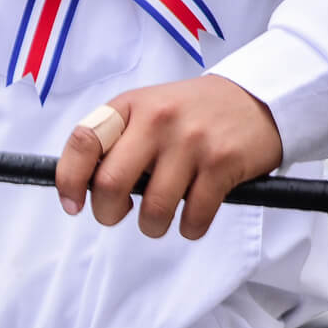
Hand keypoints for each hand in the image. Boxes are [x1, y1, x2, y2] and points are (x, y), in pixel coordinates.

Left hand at [56, 74, 282, 238]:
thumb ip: (114, 141)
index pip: (84, 142)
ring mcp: (191, 141)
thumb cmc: (191, 114)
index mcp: (130, 106)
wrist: (258, 99)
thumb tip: (80, 189)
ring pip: (153, 210)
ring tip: (159, 217)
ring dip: (152, 226)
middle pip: (111, 184)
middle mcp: (157, 120)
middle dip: (108, 214)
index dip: (69, 180)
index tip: (73, 204)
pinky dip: (189, 228)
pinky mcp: (223, 163)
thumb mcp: (147, 110)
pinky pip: (194, 217)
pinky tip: (192, 216)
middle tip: (118, 214)